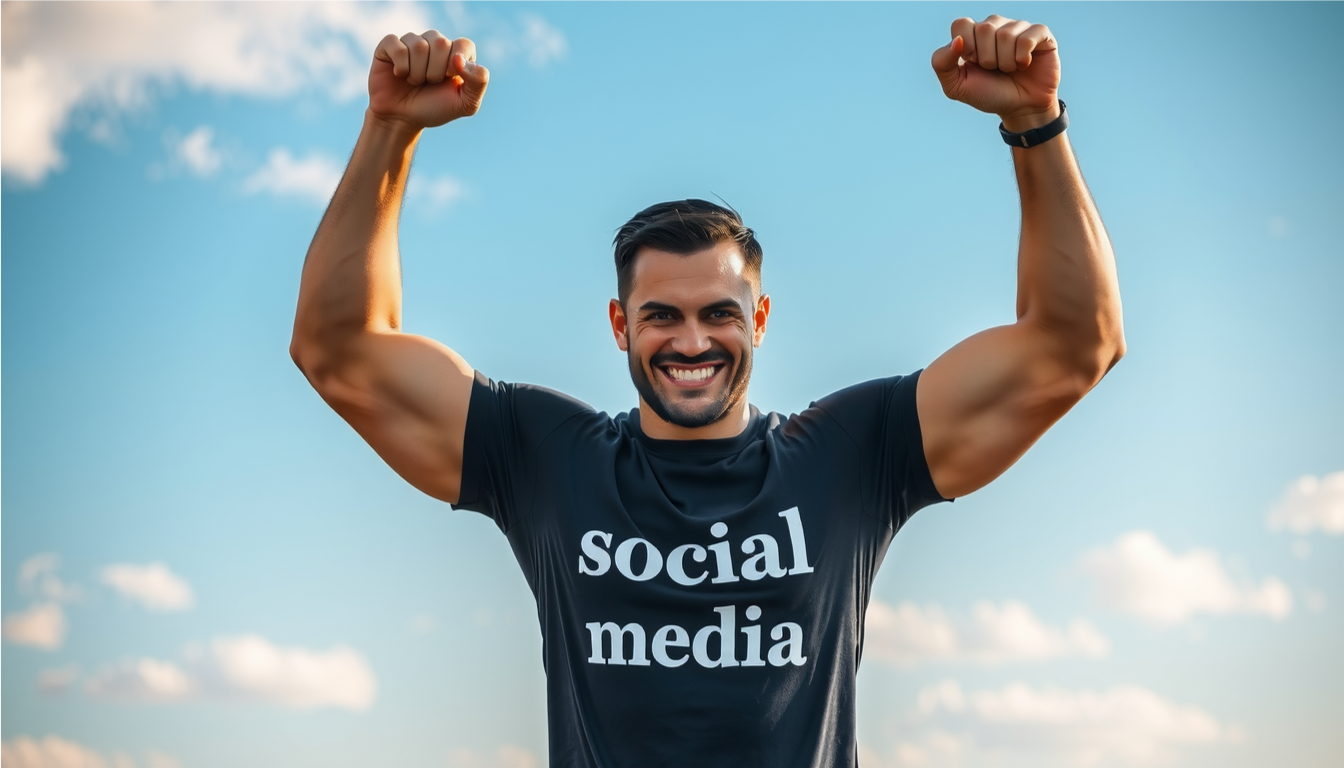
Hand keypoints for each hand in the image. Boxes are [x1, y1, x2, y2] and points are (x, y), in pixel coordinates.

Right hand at [368, 31, 489, 129]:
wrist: (402, 119)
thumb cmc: (434, 109)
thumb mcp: (465, 103)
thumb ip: (479, 82)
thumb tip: (460, 59)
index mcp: (456, 54)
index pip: (464, 45)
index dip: (456, 64)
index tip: (448, 79)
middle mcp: (435, 43)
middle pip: (441, 42)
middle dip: (435, 71)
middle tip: (429, 83)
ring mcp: (412, 42)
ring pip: (419, 45)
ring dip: (417, 72)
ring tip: (415, 81)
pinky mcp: (390, 45)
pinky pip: (396, 44)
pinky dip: (401, 66)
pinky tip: (400, 74)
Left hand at [930, 15, 1059, 131]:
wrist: (1019, 109)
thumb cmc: (988, 94)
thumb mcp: (956, 86)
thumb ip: (941, 64)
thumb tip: (956, 40)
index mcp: (973, 34)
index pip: (961, 24)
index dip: (967, 48)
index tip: (974, 63)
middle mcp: (995, 25)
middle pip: (984, 28)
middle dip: (987, 58)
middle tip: (994, 69)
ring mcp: (1018, 27)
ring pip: (1006, 34)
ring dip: (1005, 62)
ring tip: (1010, 69)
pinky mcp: (1040, 34)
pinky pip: (1027, 37)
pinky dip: (1022, 57)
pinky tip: (1025, 64)